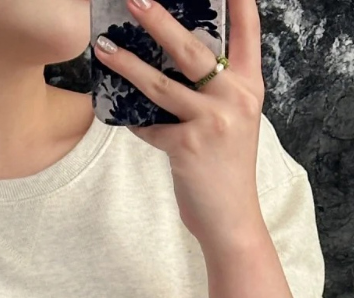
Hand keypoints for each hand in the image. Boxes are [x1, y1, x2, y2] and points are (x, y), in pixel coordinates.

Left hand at [93, 0, 266, 249]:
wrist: (231, 220)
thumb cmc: (227, 170)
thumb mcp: (234, 122)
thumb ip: (217, 91)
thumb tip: (177, 63)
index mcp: (250, 87)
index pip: (247, 31)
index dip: (237, 1)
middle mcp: (235, 97)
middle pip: (191, 49)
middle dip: (160, 20)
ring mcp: (211, 121)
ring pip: (160, 84)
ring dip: (127, 64)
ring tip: (103, 46)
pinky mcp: (187, 146)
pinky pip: (148, 126)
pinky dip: (131, 119)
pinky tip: (114, 108)